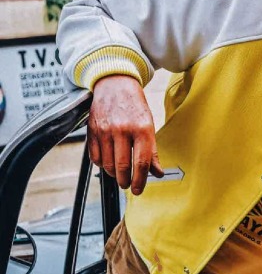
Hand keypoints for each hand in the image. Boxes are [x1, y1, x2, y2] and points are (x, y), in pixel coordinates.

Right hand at [88, 75, 162, 194]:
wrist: (114, 83)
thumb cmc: (134, 106)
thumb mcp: (149, 125)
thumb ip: (152, 151)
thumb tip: (157, 172)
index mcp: (141, 129)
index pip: (141, 163)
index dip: (140, 181)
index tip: (139, 190)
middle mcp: (122, 130)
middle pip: (122, 167)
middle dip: (125, 181)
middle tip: (127, 184)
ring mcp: (105, 130)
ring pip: (108, 164)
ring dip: (113, 173)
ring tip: (119, 173)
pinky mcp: (92, 130)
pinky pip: (95, 157)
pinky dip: (101, 164)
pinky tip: (108, 161)